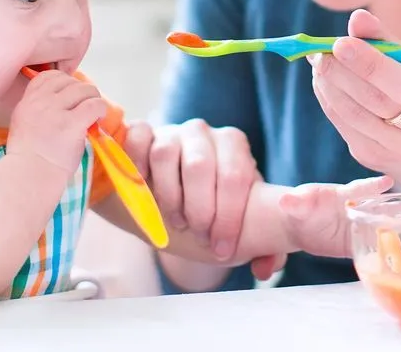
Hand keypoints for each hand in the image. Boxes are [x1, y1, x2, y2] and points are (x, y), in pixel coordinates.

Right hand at [7, 70, 106, 173]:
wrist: (29, 180)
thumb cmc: (30, 159)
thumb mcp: (25, 124)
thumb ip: (40, 108)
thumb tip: (67, 97)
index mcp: (27, 102)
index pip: (49, 76)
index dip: (65, 83)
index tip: (71, 99)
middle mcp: (39, 103)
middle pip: (70, 81)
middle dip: (82, 93)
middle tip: (85, 109)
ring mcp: (54, 112)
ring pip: (85, 89)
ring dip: (93, 100)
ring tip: (93, 114)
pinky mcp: (71, 124)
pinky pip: (94, 104)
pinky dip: (100, 110)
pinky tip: (98, 119)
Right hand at [125, 118, 276, 270]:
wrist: (178, 191)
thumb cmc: (214, 207)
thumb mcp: (240, 221)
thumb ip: (264, 247)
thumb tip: (263, 268)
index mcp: (234, 145)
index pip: (235, 176)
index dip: (228, 219)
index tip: (222, 249)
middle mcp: (203, 133)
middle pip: (199, 166)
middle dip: (199, 211)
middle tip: (199, 237)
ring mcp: (170, 131)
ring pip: (165, 155)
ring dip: (168, 197)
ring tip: (175, 222)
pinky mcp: (143, 134)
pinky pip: (137, 138)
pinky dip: (136, 161)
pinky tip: (143, 187)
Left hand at [279, 175, 393, 258]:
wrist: (302, 224)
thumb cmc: (301, 207)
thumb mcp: (296, 204)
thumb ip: (294, 202)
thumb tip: (284, 200)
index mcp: (342, 196)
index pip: (360, 189)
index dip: (373, 185)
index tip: (387, 181)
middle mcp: (356, 209)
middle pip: (379, 206)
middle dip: (397, 205)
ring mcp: (359, 226)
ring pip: (382, 224)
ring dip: (400, 224)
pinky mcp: (358, 243)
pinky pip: (375, 245)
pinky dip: (389, 248)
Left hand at [310, 9, 400, 179]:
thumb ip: (386, 39)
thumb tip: (358, 19)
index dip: (370, 64)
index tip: (340, 43)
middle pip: (378, 103)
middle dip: (343, 74)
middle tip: (321, 53)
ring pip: (357, 117)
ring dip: (330, 87)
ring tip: (319, 63)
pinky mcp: (377, 159)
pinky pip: (346, 129)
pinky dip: (329, 102)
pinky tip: (323, 83)